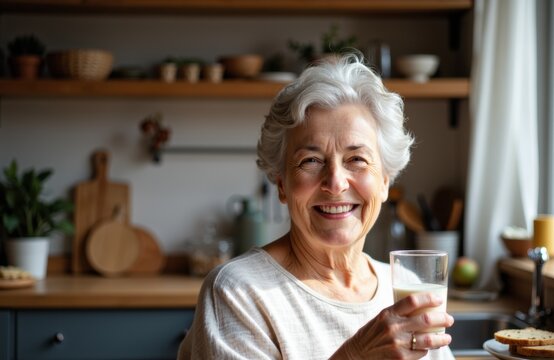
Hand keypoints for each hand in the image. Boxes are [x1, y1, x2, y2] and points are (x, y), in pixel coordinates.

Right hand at [332, 293, 453, 358]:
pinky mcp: (401, 358)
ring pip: (428, 339)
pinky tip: (427, 348)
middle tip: (449, 319)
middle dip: (442, 318)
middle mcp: (393, 327)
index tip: (439, 298)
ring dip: (441, 338)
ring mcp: (398, 343)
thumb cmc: (371, 334)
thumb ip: (398, 314)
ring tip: (447, 337)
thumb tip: (423, 309)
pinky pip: (421, 352)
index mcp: (388, 313)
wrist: (358, 354)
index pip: (412, 301)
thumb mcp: (381, 318)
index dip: (429, 298)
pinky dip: (426, 350)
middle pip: (425, 319)